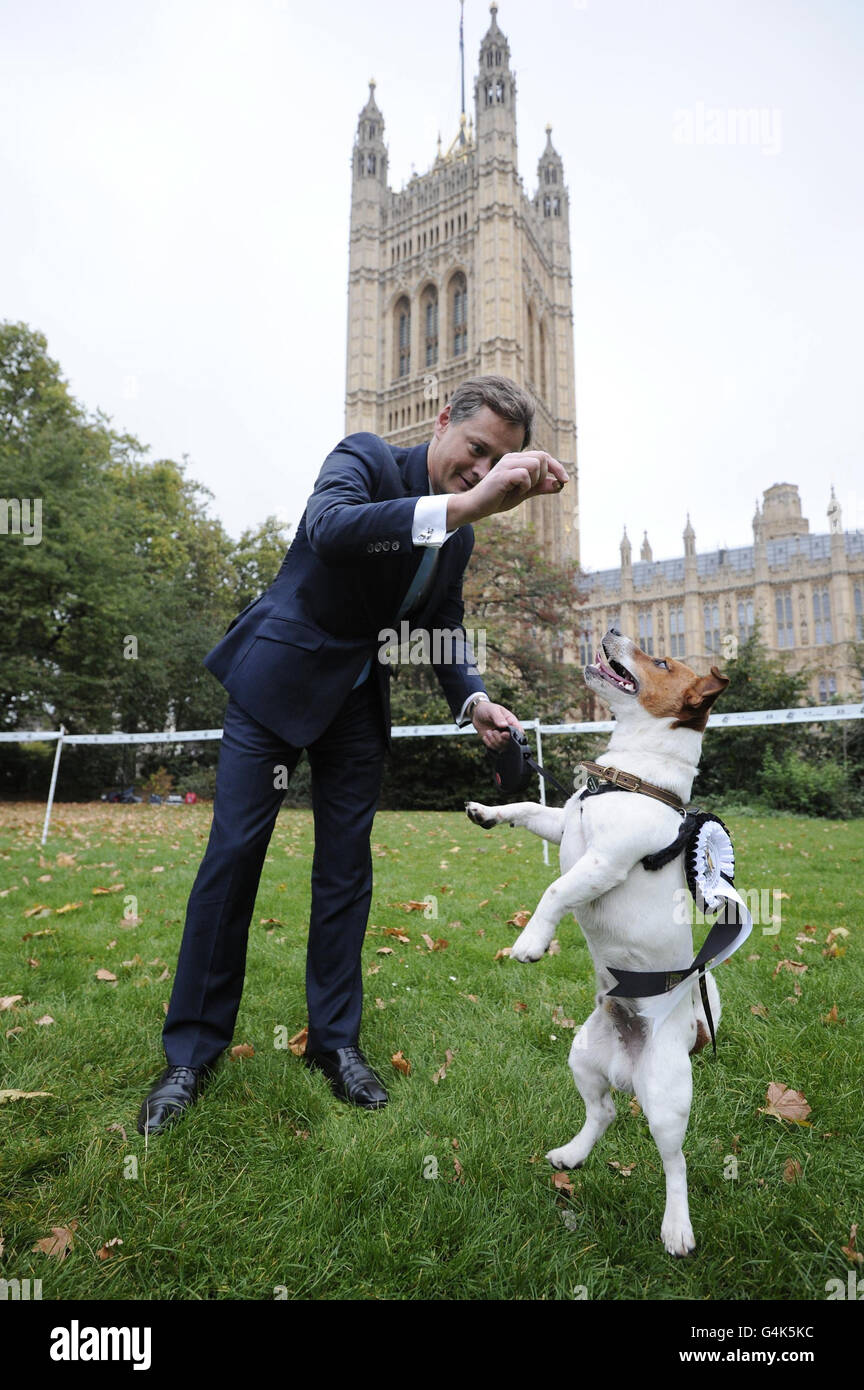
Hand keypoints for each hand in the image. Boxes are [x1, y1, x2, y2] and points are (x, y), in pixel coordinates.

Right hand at [448, 452, 567, 526]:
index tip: (565, 481)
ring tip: (520, 490)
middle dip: (543, 476)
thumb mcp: (525, 492)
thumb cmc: (499, 498)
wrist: (477, 506)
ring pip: (535, 464)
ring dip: (533, 481)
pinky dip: (524, 486)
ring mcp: (506, 464)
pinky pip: (524, 475)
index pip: (544, 456)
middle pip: (542, 457)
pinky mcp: (502, 474)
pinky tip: (514, 492)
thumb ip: (541, 486)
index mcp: (518, 459)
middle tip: (530, 488)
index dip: (557, 467)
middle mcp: (512, 458)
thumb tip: (560, 483)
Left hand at [472, 700, 522, 750]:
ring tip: (488, 732)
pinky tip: (486, 736)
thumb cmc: (487, 709)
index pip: (519, 731)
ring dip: (493, 740)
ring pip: (502, 746)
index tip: (503, 733)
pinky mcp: (494, 742)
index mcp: (511, 722)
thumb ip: (498, 717)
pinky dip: (488, 743)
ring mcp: (501, 737)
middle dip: (500, 738)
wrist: (476, 713)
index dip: (513, 735)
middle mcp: (508, 731)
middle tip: (493, 731)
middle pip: (510, 742)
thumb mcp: (493, 710)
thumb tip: (504, 725)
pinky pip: (494, 748)